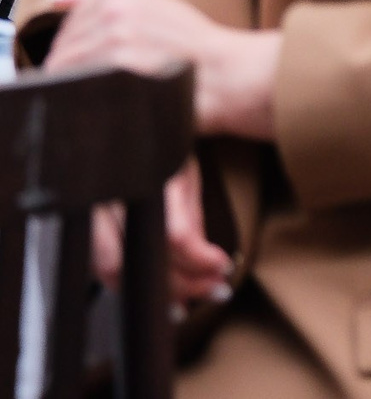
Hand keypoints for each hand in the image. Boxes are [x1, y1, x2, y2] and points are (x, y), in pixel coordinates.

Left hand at [48, 0, 282, 139]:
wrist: (229, 74)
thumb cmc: (196, 46)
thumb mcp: (157, 6)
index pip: (71, 22)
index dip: (79, 47)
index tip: (99, 63)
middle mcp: (117, 7)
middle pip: (64, 45)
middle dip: (72, 69)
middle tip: (102, 85)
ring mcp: (116, 34)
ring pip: (65, 66)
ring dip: (74, 85)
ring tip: (105, 95)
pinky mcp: (117, 62)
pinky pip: (74, 82)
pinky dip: (80, 94)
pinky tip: (102, 99)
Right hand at [93, 158, 232, 307]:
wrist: (122, 133)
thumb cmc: (159, 155)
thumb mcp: (186, 177)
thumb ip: (192, 220)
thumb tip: (205, 266)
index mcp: (147, 177)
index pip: (175, 234)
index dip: (200, 258)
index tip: (224, 266)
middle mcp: (110, 196)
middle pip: (139, 260)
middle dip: (182, 284)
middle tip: (216, 291)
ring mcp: (87, 212)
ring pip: (113, 271)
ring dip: (154, 294)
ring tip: (191, 302)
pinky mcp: (79, 228)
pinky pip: (101, 267)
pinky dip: (131, 286)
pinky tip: (161, 296)